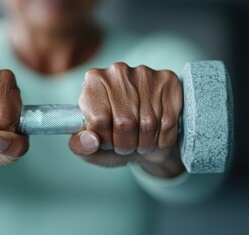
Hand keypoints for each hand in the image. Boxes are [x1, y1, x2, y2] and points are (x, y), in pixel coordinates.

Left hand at [69, 63, 184, 177]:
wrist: (143, 142)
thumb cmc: (112, 140)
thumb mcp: (89, 148)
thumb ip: (80, 146)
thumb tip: (91, 140)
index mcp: (93, 82)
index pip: (99, 120)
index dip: (105, 139)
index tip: (107, 142)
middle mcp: (118, 72)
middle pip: (125, 123)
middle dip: (126, 144)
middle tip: (125, 146)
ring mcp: (145, 73)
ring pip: (148, 123)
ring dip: (145, 143)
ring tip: (139, 143)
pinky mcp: (168, 81)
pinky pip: (167, 121)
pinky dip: (162, 139)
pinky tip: (156, 137)